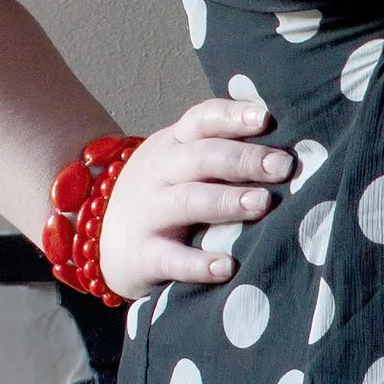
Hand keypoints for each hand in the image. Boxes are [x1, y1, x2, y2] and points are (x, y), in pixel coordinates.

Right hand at [96, 93, 297, 298]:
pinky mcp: (142, 255)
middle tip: (283, 166)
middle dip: (244, 159)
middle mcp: (159, 173)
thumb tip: (288, 149)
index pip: (202, 120)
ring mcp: (148, 213)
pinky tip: (228, 267)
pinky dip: (199, 264)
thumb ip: (221, 151)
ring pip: (187, 201)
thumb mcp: (179, 164)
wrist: (95, 236)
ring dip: (226, 201)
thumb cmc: (160, 196)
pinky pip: (172, 258)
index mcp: (174, 145)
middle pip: (201, 157)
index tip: (265, 118)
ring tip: (263, 204)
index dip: (232, 116)